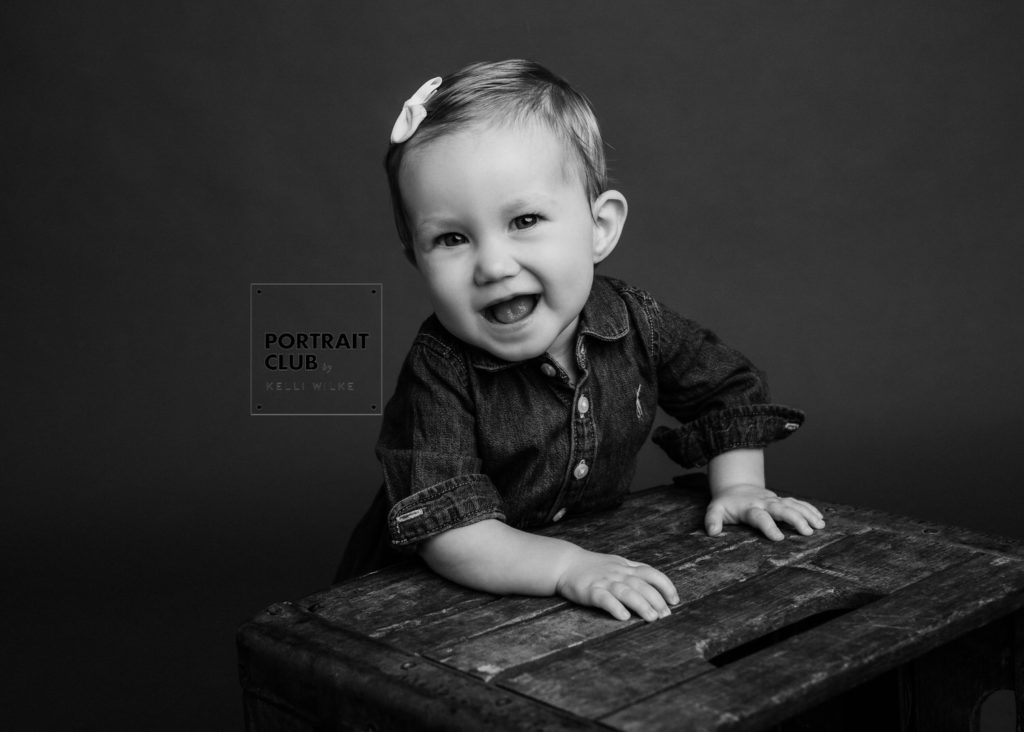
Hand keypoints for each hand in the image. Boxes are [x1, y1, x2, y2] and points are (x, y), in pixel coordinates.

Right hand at [555, 549, 678, 621]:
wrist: (565, 563)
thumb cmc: (594, 566)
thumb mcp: (617, 564)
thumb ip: (634, 572)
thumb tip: (657, 587)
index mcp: (626, 567)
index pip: (651, 573)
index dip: (665, 585)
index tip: (674, 600)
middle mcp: (618, 573)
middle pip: (642, 585)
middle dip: (657, 600)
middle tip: (666, 616)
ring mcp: (604, 582)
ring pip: (627, 592)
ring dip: (642, 605)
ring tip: (652, 618)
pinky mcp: (591, 591)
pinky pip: (605, 599)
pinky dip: (615, 607)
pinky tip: (624, 616)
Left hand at [706, 483, 824, 540]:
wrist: (735, 487)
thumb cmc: (726, 503)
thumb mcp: (715, 510)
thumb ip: (713, 520)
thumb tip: (712, 532)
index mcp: (749, 508)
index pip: (760, 517)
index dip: (769, 527)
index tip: (779, 538)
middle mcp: (764, 503)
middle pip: (782, 509)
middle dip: (795, 519)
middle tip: (807, 532)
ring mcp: (775, 500)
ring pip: (793, 505)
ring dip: (807, 514)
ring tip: (820, 526)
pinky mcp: (781, 500)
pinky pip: (798, 503)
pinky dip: (809, 509)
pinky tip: (820, 519)